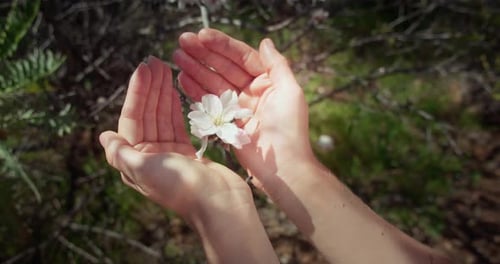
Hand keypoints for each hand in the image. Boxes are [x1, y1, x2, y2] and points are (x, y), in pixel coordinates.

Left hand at [99, 56, 251, 218]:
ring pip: (163, 117)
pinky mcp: (189, 153)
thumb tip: (104, 136)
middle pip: (147, 115)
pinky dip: (176, 107)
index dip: (137, 92)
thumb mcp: (144, 170)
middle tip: (155, 61)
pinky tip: (175, 91)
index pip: (132, 119)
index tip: (144, 68)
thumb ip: (121, 153)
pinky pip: (178, 124)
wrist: (219, 204)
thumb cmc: (180, 188)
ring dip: (163, 93)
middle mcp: (150, 156)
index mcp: (135, 161)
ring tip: (166, 68)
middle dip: (151, 88)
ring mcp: (170, 154)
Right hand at [174, 29, 314, 193]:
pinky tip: (181, 78)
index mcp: (267, 81)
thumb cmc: (290, 128)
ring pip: (213, 83)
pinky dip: (195, 90)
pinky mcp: (226, 123)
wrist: (283, 167)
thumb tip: (265, 41)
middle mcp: (251, 91)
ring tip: (177, 56)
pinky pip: (208, 103)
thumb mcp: (290, 91)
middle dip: (203, 54)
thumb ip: (277, 64)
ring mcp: (237, 107)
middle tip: (182, 41)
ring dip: (195, 69)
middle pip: (223, 67)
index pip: (241, 57)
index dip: (221, 45)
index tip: (202, 35)